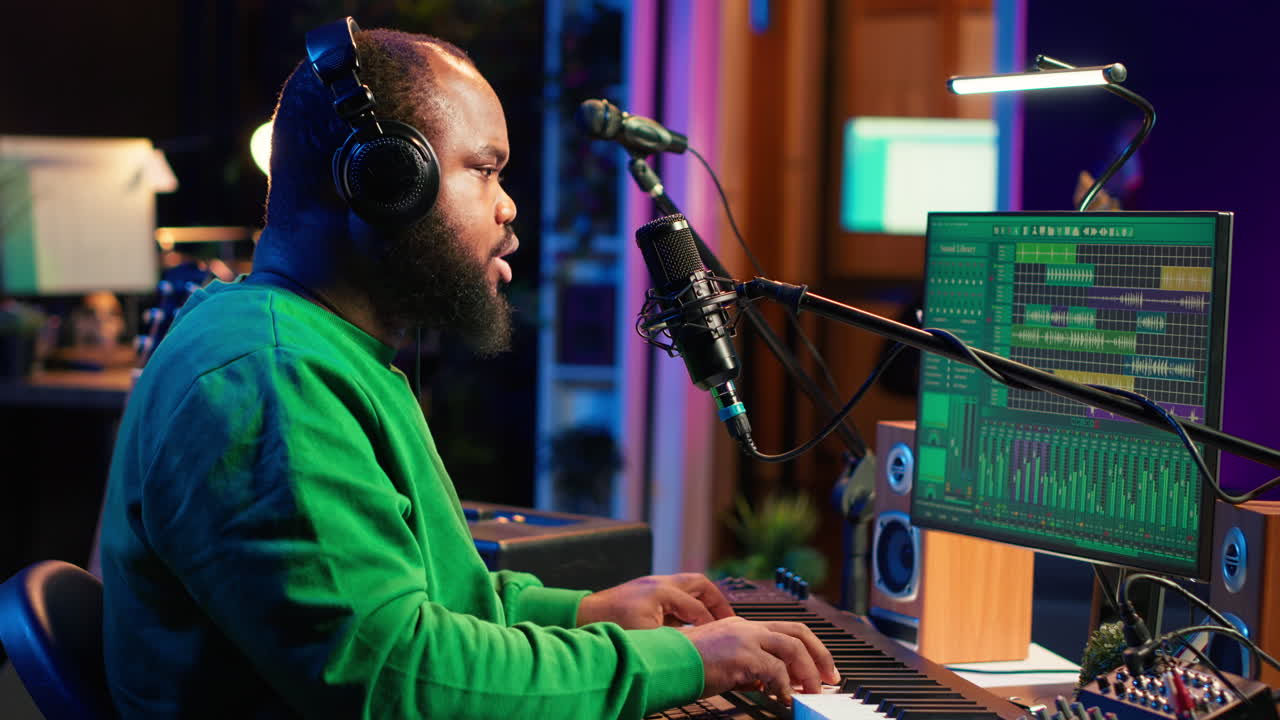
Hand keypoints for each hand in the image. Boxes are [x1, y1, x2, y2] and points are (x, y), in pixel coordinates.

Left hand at [575, 573, 733, 628]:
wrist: (581, 616)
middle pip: (700, 584)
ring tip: (713, 620)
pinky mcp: (645, 592)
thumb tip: (696, 644)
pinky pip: (675, 594)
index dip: (711, 625)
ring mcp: (652, 585)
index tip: (721, 638)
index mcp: (662, 592)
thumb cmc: (609, 625)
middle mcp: (659, 583)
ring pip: (688, 585)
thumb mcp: (646, 637)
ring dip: (703, 601)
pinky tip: (688, 623)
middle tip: (729, 619)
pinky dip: (687, 605)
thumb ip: (674, 639)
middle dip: (717, 601)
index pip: (698, 609)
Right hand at [682, 616, 839, 702]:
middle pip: (798, 632)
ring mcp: (745, 637)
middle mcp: (746, 627)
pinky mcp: (742, 654)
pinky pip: (775, 670)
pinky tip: (782, 698)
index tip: (817, 669)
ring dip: (808, 672)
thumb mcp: (722, 663)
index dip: (807, 649)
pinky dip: (784, 686)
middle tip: (830, 678)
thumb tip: (767, 684)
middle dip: (819, 655)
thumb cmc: (684, 665)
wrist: (664, 663)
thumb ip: (746, 669)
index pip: (785, 630)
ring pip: (793, 648)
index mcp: (741, 626)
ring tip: (812, 692)